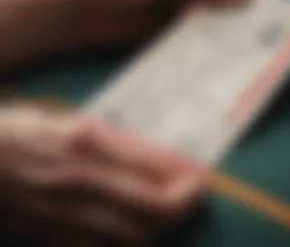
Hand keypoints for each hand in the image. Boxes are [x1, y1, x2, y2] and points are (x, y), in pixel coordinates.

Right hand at [0, 106, 203, 245]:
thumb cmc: (22, 132)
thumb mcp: (70, 122)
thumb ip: (115, 139)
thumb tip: (158, 157)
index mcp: (85, 141)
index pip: (151, 168)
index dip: (183, 180)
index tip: (200, 179)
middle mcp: (79, 179)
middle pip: (149, 210)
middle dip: (182, 208)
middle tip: (195, 197)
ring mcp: (64, 212)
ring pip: (131, 236)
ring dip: (160, 228)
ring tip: (173, 214)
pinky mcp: (50, 236)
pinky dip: (130, 242)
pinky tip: (139, 230)